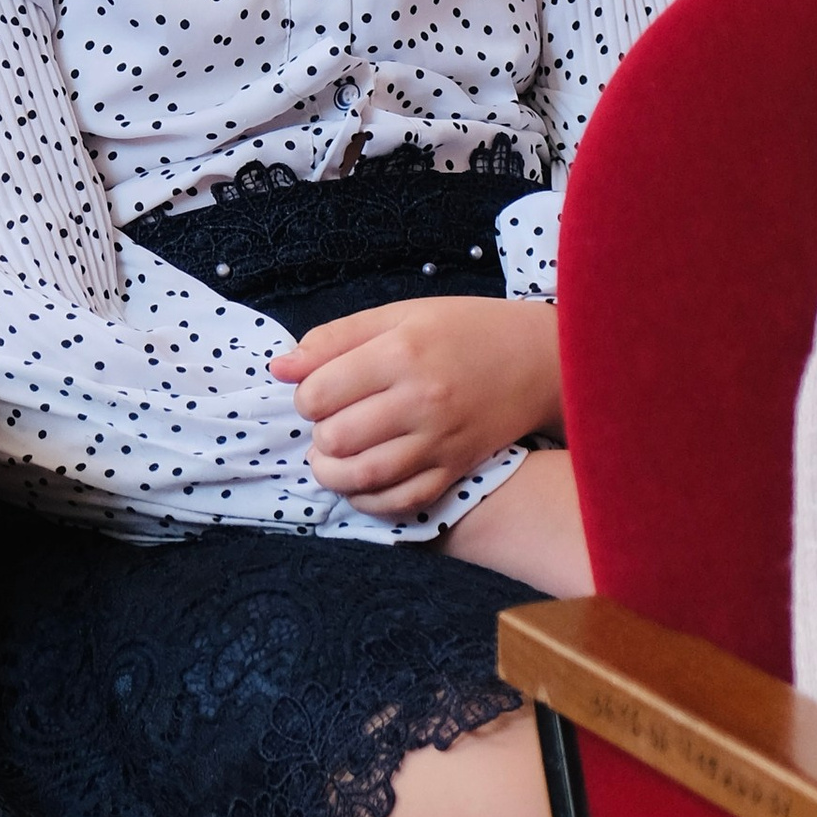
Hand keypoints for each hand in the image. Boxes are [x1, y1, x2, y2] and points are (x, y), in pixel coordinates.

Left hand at [271, 295, 561, 519]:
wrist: (537, 359)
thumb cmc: (464, 328)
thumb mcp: (401, 315)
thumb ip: (336, 338)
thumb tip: (279, 368)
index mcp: (402, 353)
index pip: (320, 393)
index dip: (306, 395)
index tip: (320, 390)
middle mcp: (421, 400)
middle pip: (337, 437)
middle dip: (319, 434)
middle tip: (329, 422)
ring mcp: (440, 440)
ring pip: (364, 476)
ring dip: (333, 472)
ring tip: (331, 457)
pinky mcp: (455, 469)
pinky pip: (401, 501)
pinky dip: (370, 500)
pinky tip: (362, 482)